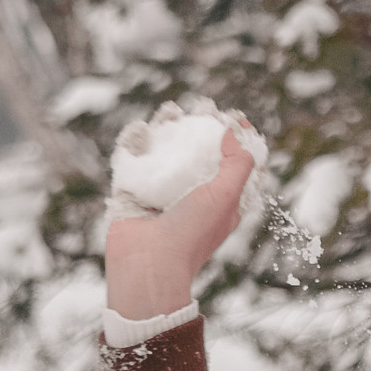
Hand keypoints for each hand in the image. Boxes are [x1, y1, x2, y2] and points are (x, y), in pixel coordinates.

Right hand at [106, 126, 256, 319]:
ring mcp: (160, 194)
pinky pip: (134, 162)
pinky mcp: (133, 192)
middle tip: (202, 107)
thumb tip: (237, 131)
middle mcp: (191, 197)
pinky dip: (137, 143)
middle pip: (197, 154)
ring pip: (165, 154)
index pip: (231, 165)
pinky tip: (143, 129)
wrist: (149, 263)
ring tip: (173, 111)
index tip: (234, 117)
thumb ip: (238, 163)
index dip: (234, 140)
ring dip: (168, 129)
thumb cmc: (192, 232)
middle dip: (199, 127)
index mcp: (219, 202)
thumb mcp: (226, 196)